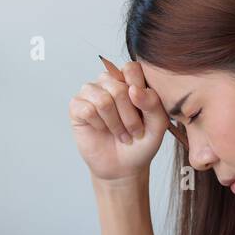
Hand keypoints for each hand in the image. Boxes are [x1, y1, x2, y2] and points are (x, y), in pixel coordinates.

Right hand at [69, 59, 170, 183]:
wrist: (123, 166)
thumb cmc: (141, 142)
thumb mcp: (158, 125)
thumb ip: (153, 103)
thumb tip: (133, 89)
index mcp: (129, 79)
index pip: (131, 69)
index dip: (139, 92)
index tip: (145, 115)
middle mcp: (108, 81)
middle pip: (118, 87)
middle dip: (129, 116)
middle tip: (134, 132)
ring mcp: (91, 92)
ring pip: (103, 99)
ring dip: (115, 123)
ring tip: (120, 133)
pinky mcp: (77, 106)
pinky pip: (88, 110)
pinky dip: (99, 125)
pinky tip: (102, 130)